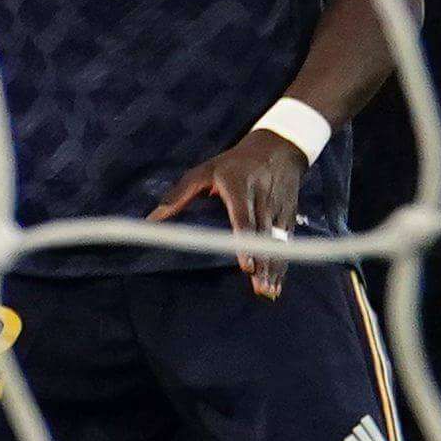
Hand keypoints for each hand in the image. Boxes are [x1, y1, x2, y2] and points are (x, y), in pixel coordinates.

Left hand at [150, 132, 309, 283]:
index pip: (244, 218)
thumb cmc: (233, 162)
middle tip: (258, 287)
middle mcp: (263, 200)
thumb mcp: (204, 171)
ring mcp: (279, 209)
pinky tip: (276, 284)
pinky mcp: (289, 216)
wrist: (279, 148)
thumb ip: (178, 194)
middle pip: (263, 237)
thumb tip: (151, 219)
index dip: (246, 241)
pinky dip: (282, 264)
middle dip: (262, 263)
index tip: (246, 264)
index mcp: (240, 188)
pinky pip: (286, 244)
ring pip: (277, 244)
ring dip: (274, 268)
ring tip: (267, 291)